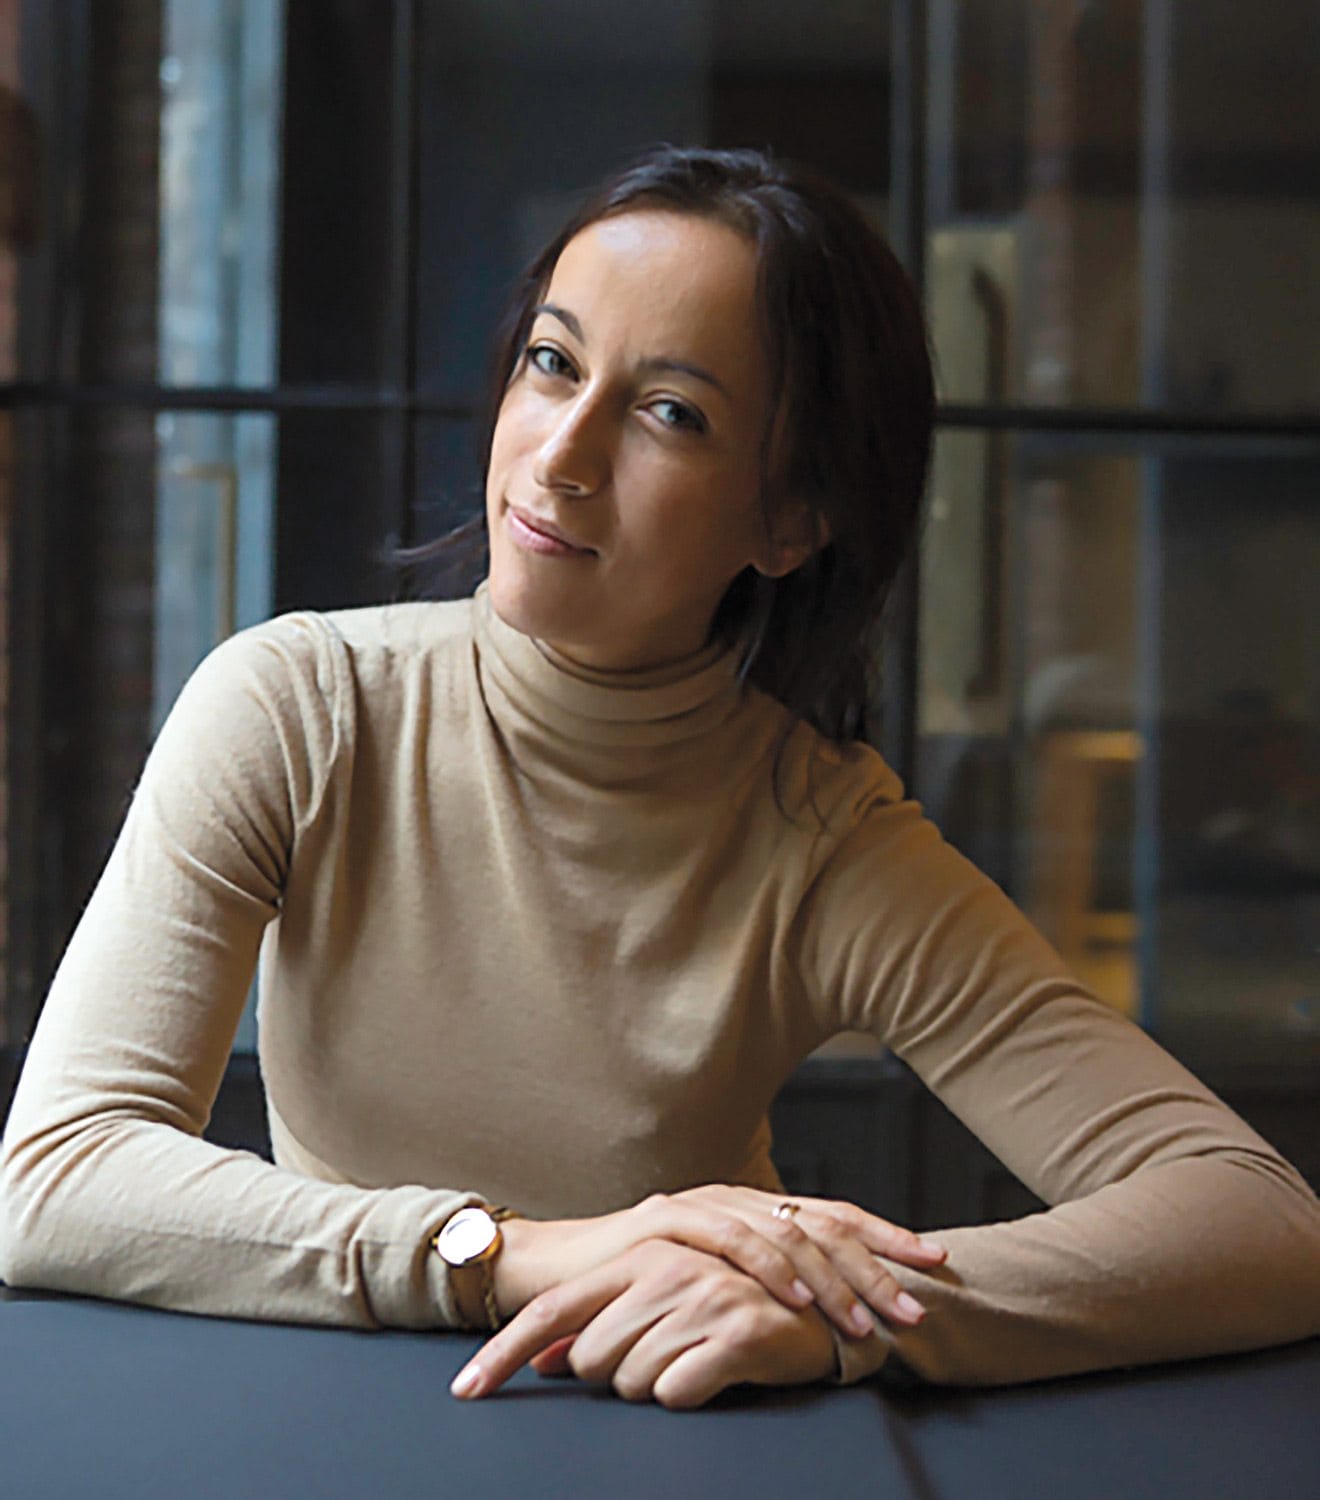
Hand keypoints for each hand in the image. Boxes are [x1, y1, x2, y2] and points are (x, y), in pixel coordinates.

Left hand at [454, 1241, 838, 1408]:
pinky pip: (674, 1394)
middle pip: (590, 1359)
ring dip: (658, 1384)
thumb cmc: (736, 1308)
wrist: (822, 1306)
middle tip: (666, 1356)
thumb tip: (550, 1362)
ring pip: (630, 1382)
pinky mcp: (733, 1333)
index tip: (465, 1390)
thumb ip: (604, 1326)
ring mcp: (699, 1298)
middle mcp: (663, 1269)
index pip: (553, 1312)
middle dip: (617, 1374)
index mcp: (639, 1257)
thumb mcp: (665, 1306)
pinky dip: (689, 1395)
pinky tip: (716, 1372)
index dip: (503, 1353)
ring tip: (695, 1360)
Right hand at [494, 1187, 943, 1340]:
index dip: (883, 1236)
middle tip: (917, 1305)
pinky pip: (728, 1241)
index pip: (829, 1217)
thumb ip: (754, 1287)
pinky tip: (796, 1296)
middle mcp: (731, 1200)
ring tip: (867, 1321)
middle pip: (820, 1224)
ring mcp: (698, 1206)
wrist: (549, 1273)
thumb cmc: (632, 1290)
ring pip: (784, 1232)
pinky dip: (768, 1267)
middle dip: (875, 1265)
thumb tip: (824, 1312)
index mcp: (748, 1211)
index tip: (933, 1262)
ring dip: (832, 1280)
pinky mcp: (663, 1223)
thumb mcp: (705, 1288)